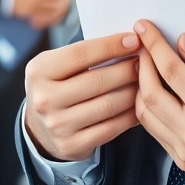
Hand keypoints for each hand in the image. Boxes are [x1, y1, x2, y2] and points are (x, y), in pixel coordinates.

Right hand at [10, 0, 73, 29]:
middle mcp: (38, 2)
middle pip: (56, 5)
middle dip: (65, 3)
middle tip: (70, 1)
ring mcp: (34, 10)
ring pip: (50, 14)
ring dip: (59, 12)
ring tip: (65, 10)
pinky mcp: (29, 15)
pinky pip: (41, 20)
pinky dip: (48, 20)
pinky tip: (52, 19)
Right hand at [22, 32, 141, 161]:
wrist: (40, 129)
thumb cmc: (56, 87)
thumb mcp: (56, 66)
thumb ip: (83, 54)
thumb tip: (126, 42)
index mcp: (39, 71)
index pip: (81, 53)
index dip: (111, 45)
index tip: (134, 40)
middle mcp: (44, 99)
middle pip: (98, 80)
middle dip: (127, 69)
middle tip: (145, 62)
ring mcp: (58, 125)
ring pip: (108, 105)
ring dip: (133, 91)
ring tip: (146, 82)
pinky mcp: (72, 145)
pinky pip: (111, 127)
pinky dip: (130, 115)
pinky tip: (139, 105)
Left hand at [133, 20, 184, 184]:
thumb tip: (182, 43)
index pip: (171, 70)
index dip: (154, 46)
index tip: (145, 29)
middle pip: (149, 92)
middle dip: (141, 64)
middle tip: (142, 47)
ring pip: (145, 114)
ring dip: (140, 88)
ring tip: (146, 69)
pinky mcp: (182, 161)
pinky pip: (154, 132)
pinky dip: (149, 110)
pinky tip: (155, 94)